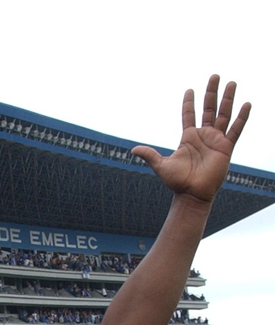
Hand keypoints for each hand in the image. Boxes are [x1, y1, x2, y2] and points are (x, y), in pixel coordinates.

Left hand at [132, 75, 249, 202]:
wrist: (192, 194)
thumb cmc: (177, 182)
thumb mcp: (161, 165)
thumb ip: (149, 155)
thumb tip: (133, 150)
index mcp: (188, 137)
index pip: (189, 114)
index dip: (189, 102)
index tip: (189, 90)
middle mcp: (203, 136)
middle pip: (209, 108)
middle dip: (211, 92)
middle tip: (215, 76)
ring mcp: (216, 140)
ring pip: (223, 114)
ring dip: (228, 99)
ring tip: (231, 82)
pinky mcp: (226, 148)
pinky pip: (236, 130)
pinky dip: (241, 117)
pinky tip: (246, 104)